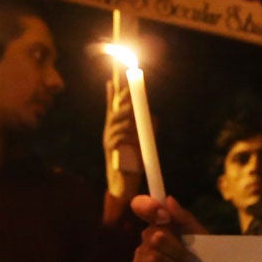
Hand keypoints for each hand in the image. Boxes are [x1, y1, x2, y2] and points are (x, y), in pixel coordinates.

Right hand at [103, 75, 142, 203]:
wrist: (124, 184)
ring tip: (134, 118)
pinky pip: (117, 137)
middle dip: (122, 97)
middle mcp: (110, 129)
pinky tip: (132, 137)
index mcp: (117, 125)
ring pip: (115, 120)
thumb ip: (146, 128)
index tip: (117, 77)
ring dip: (126, 117)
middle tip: (131, 89)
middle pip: (114, 108)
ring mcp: (108, 138)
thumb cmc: (133, 161)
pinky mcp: (110, 150)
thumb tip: (153, 116)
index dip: (115, 91)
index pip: (114, 104)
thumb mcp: (142, 141)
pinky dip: (126, 134)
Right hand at [130, 194, 203, 261]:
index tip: (163, 216)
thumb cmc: (201, 258)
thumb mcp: (199, 236)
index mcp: (161, 222)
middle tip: (187, 259)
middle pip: (156, 236)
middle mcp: (147, 237)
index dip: (148, 206)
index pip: (142, 206)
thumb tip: (168, 199)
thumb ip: (184, 218)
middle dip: (177, 251)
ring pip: (154, 258)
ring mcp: (140, 257)